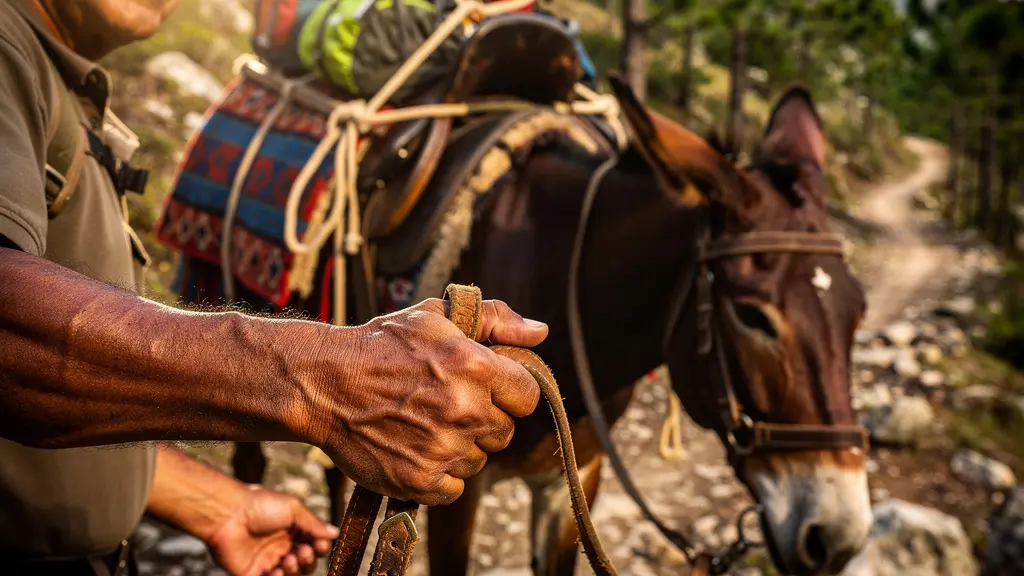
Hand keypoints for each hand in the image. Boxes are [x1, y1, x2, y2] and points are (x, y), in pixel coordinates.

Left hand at [207, 485, 339, 575]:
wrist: (229, 515)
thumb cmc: (260, 505)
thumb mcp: (293, 508)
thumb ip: (314, 524)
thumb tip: (335, 534)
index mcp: (291, 529)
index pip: (313, 544)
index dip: (319, 547)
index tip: (319, 544)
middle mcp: (281, 546)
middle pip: (305, 562)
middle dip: (309, 559)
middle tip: (302, 551)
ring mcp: (267, 560)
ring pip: (291, 574)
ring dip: (295, 569)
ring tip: (288, 559)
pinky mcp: (252, 573)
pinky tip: (277, 570)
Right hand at [300, 297, 547, 505]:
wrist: (323, 383)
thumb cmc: (382, 345)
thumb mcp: (436, 316)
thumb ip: (496, 319)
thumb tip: (540, 332)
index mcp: (475, 366)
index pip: (527, 396)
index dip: (509, 393)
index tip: (487, 390)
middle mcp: (465, 409)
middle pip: (504, 432)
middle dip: (483, 420)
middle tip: (447, 405)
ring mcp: (442, 448)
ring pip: (478, 461)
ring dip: (459, 448)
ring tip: (423, 424)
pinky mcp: (419, 480)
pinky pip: (454, 489)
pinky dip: (439, 476)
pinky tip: (416, 450)